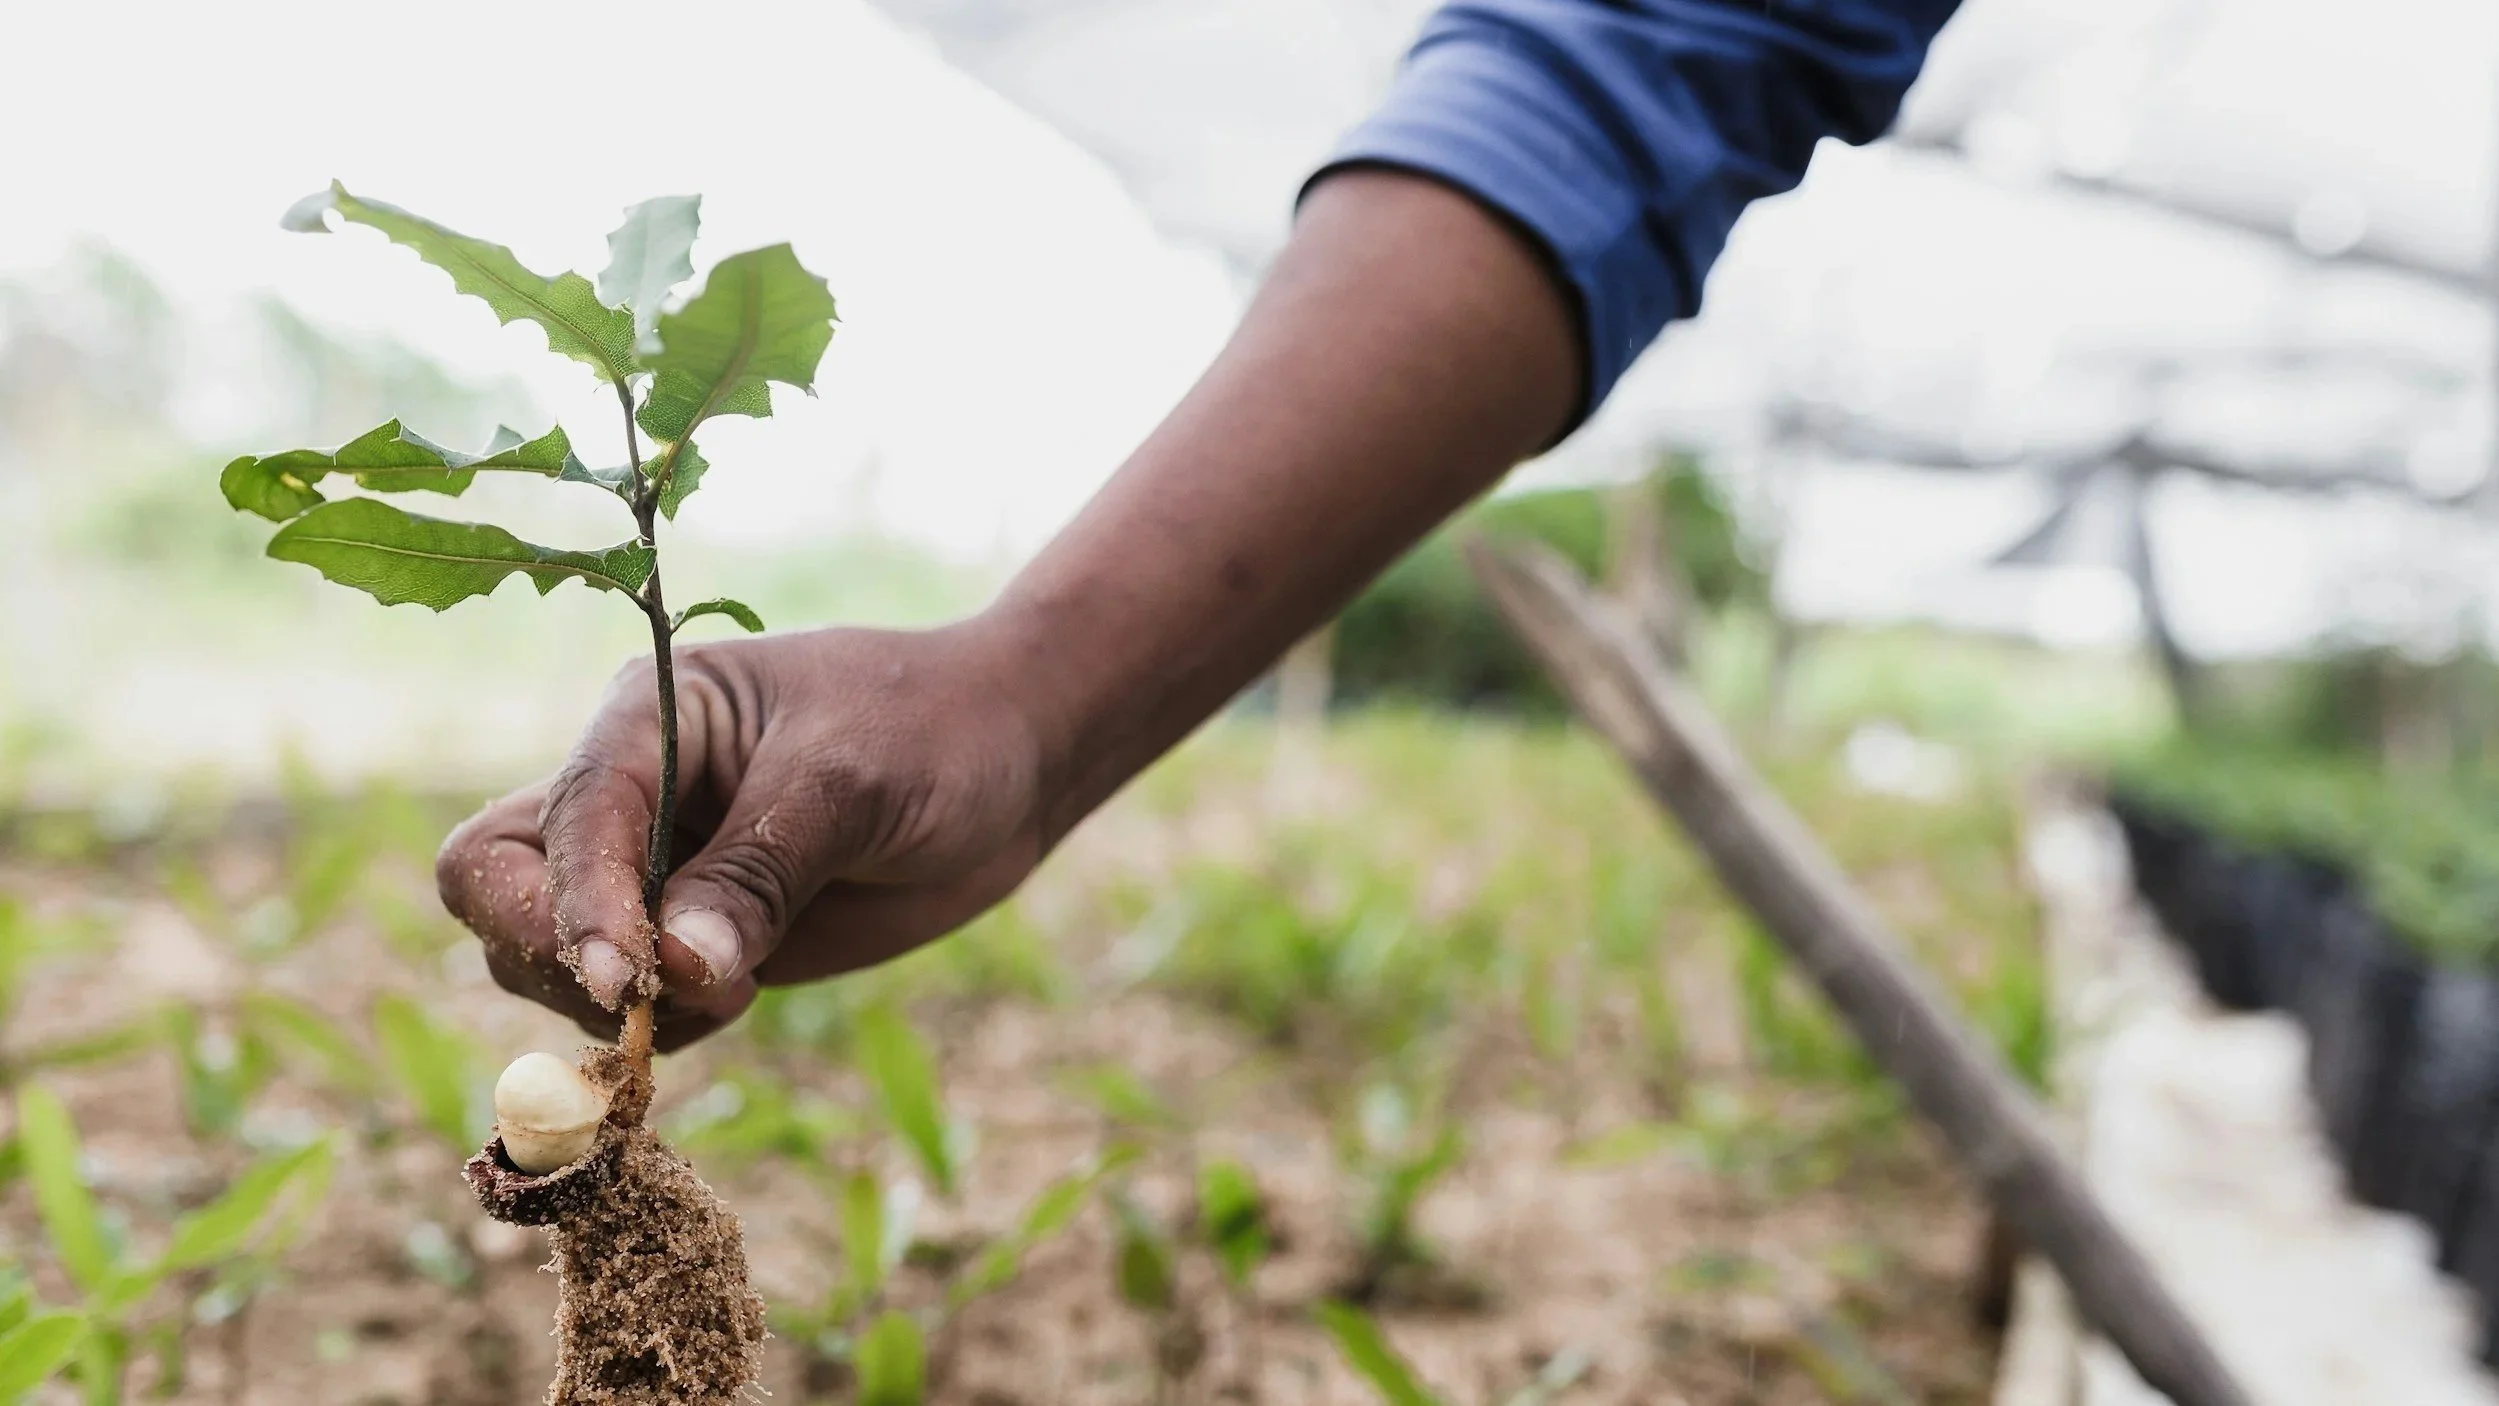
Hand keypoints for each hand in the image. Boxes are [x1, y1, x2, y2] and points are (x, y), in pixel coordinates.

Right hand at [436, 621, 1047, 1049]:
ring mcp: (651, 869)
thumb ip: (759, 874)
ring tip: (740, 988)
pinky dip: (661, 1027)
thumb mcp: (850, 785)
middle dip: (550, 954)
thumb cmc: (932, 731)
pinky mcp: (691, 935)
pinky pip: (626, 1003)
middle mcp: (627, 793)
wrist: (1010, 758)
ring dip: (614, 1005)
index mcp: (644, 718)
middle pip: (496, 885)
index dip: (577, 907)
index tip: (630, 981)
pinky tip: (746, 998)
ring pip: (544, 956)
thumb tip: (675, 971)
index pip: (561, 820)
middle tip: (652, 1000)